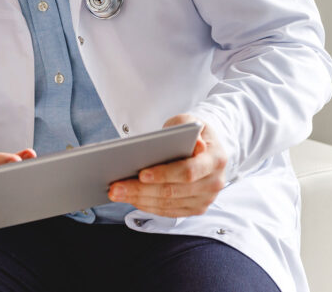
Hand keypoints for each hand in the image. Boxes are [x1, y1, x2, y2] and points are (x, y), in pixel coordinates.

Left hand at [107, 115, 226, 216]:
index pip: (188, 171)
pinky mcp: (195, 208)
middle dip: (141, 190)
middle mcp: (214, 183)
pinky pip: (168, 211)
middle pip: (173, 191)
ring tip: (116, 193)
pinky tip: (130, 198)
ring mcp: (205, 199)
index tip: (141, 174)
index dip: (164, 174)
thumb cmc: (193, 132)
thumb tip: (197, 144)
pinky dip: (147, 206)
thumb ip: (188, 127)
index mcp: (216, 159)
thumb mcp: (189, 121)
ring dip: (139, 200)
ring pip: (167, 204)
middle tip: (115, 187)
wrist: (207, 146)